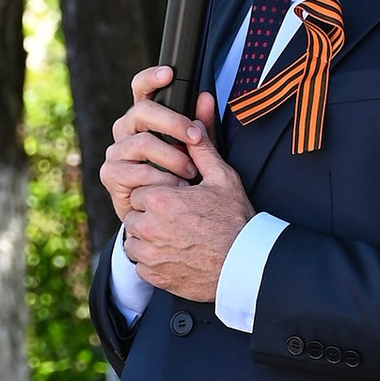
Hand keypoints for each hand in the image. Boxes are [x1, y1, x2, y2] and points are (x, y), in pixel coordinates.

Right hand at [98, 64, 204, 220]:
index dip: (151, 78)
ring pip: (142, 142)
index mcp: (143, 117)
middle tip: (195, 138)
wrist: (162, 217)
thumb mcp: (194, 150)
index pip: (140, 88)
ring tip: (190, 172)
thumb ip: (200, 125)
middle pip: (142, 111)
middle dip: (173, 123)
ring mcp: (116, 151)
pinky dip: (160, 179)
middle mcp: (125, 129)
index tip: (169, 74)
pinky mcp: (110, 174)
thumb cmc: (178, 177)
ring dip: (172, 157)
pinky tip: (174, 186)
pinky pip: (137, 171)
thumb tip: (206, 97)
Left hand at [116, 88, 253, 303]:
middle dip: (151, 213)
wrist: (245, 266)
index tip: (176, 196)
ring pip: (135, 238)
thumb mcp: (222, 178)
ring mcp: (148, 254)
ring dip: (150, 236)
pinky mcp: (151, 274)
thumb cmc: (236, 220)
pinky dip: (154, 258)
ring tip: (178, 234)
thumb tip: (200, 106)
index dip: (158, 191)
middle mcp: (147, 226)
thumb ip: (202, 145)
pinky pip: (141, 262)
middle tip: (178, 216)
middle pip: (135, 213)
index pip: (140, 188)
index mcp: (159, 199)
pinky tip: (178, 252)